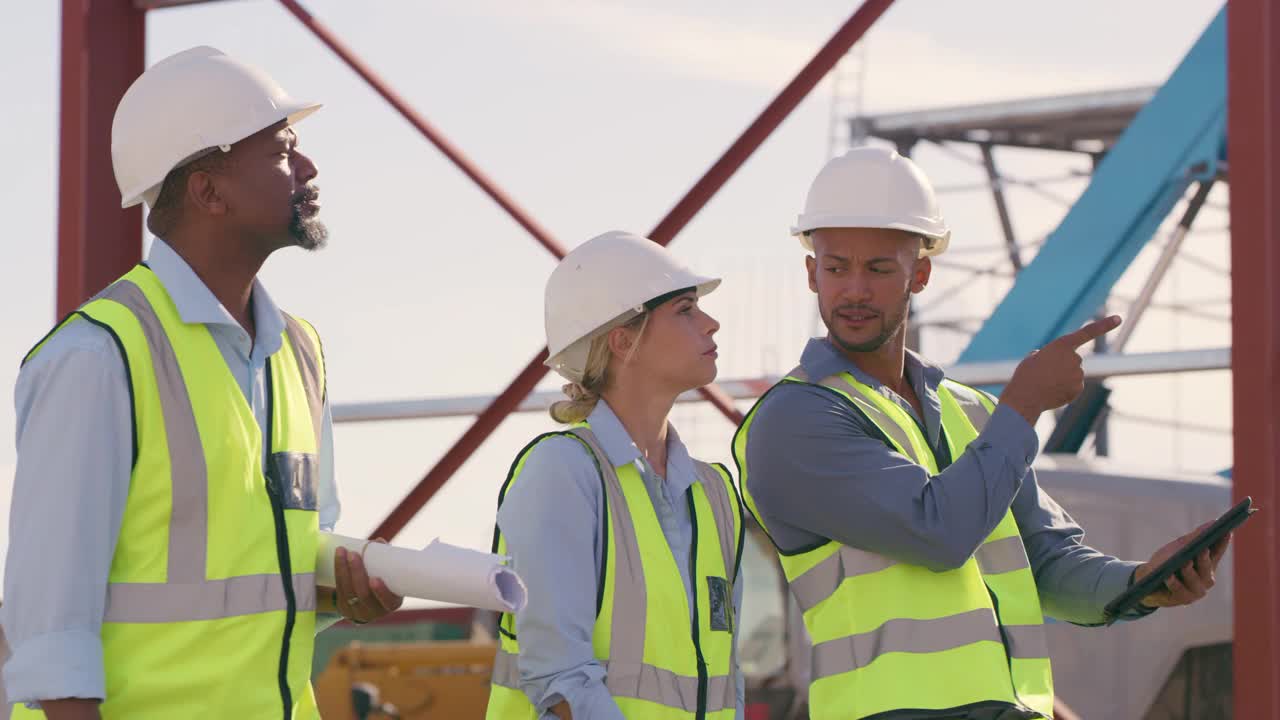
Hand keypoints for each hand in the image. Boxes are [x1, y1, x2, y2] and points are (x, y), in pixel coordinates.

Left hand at [333, 539, 403, 623]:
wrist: (368, 601)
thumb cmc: (385, 582)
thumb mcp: (390, 575)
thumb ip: (387, 559)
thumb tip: (379, 542)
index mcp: (391, 604)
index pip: (387, 602)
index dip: (381, 592)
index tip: (374, 578)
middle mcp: (374, 612)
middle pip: (363, 595)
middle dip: (356, 573)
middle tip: (353, 554)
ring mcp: (358, 612)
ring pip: (348, 592)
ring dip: (343, 569)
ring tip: (342, 551)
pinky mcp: (344, 608)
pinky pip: (339, 590)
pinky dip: (338, 572)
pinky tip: (338, 559)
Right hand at [999, 315, 1121, 423]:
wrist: (1025, 398)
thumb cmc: (1025, 376)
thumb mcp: (1032, 359)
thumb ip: (1045, 355)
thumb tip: (1047, 359)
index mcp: (1062, 345)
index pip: (1087, 332)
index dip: (1104, 325)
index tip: (1118, 318)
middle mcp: (1075, 358)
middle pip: (1073, 360)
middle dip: (1062, 366)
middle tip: (1045, 374)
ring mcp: (1078, 374)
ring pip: (1073, 375)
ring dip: (1062, 379)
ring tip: (1046, 384)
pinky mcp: (1079, 389)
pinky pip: (1073, 387)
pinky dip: (1064, 390)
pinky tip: (1052, 393)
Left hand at [1133, 522, 1230, 608]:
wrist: (1148, 582)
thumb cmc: (1166, 562)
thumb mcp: (1178, 547)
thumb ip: (1194, 537)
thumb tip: (1213, 523)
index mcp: (1207, 564)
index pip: (1217, 552)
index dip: (1222, 543)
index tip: (1227, 531)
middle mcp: (1206, 579)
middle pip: (1207, 567)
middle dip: (1204, 558)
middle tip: (1202, 549)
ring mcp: (1196, 591)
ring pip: (1195, 580)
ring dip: (1189, 571)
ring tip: (1185, 563)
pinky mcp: (1183, 599)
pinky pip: (1179, 591)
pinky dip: (1174, 583)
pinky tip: (1169, 576)